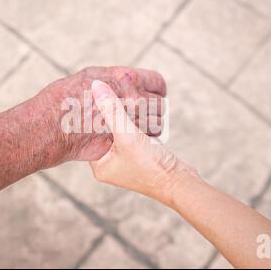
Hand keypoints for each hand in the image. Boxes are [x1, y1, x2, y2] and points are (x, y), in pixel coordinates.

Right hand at [38, 66, 166, 161]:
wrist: (50, 127)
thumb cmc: (63, 99)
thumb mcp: (89, 77)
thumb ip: (112, 79)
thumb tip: (122, 79)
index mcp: (125, 78)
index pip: (157, 82)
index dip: (156, 88)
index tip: (154, 93)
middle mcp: (133, 99)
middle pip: (160, 104)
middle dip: (154, 108)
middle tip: (144, 112)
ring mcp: (132, 122)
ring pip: (157, 124)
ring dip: (151, 125)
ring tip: (138, 126)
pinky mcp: (125, 142)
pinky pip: (144, 141)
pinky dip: (142, 140)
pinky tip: (131, 139)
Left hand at [88, 80, 195, 204]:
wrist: (179, 183)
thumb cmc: (151, 165)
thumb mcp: (128, 135)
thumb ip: (113, 110)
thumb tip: (97, 86)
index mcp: (99, 163)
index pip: (90, 133)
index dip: (94, 113)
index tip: (96, 94)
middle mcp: (110, 162)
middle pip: (106, 130)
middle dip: (112, 114)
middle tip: (113, 95)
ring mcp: (125, 159)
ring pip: (122, 129)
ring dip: (128, 116)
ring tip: (131, 104)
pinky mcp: (140, 155)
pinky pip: (134, 133)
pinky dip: (138, 123)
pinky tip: (144, 114)